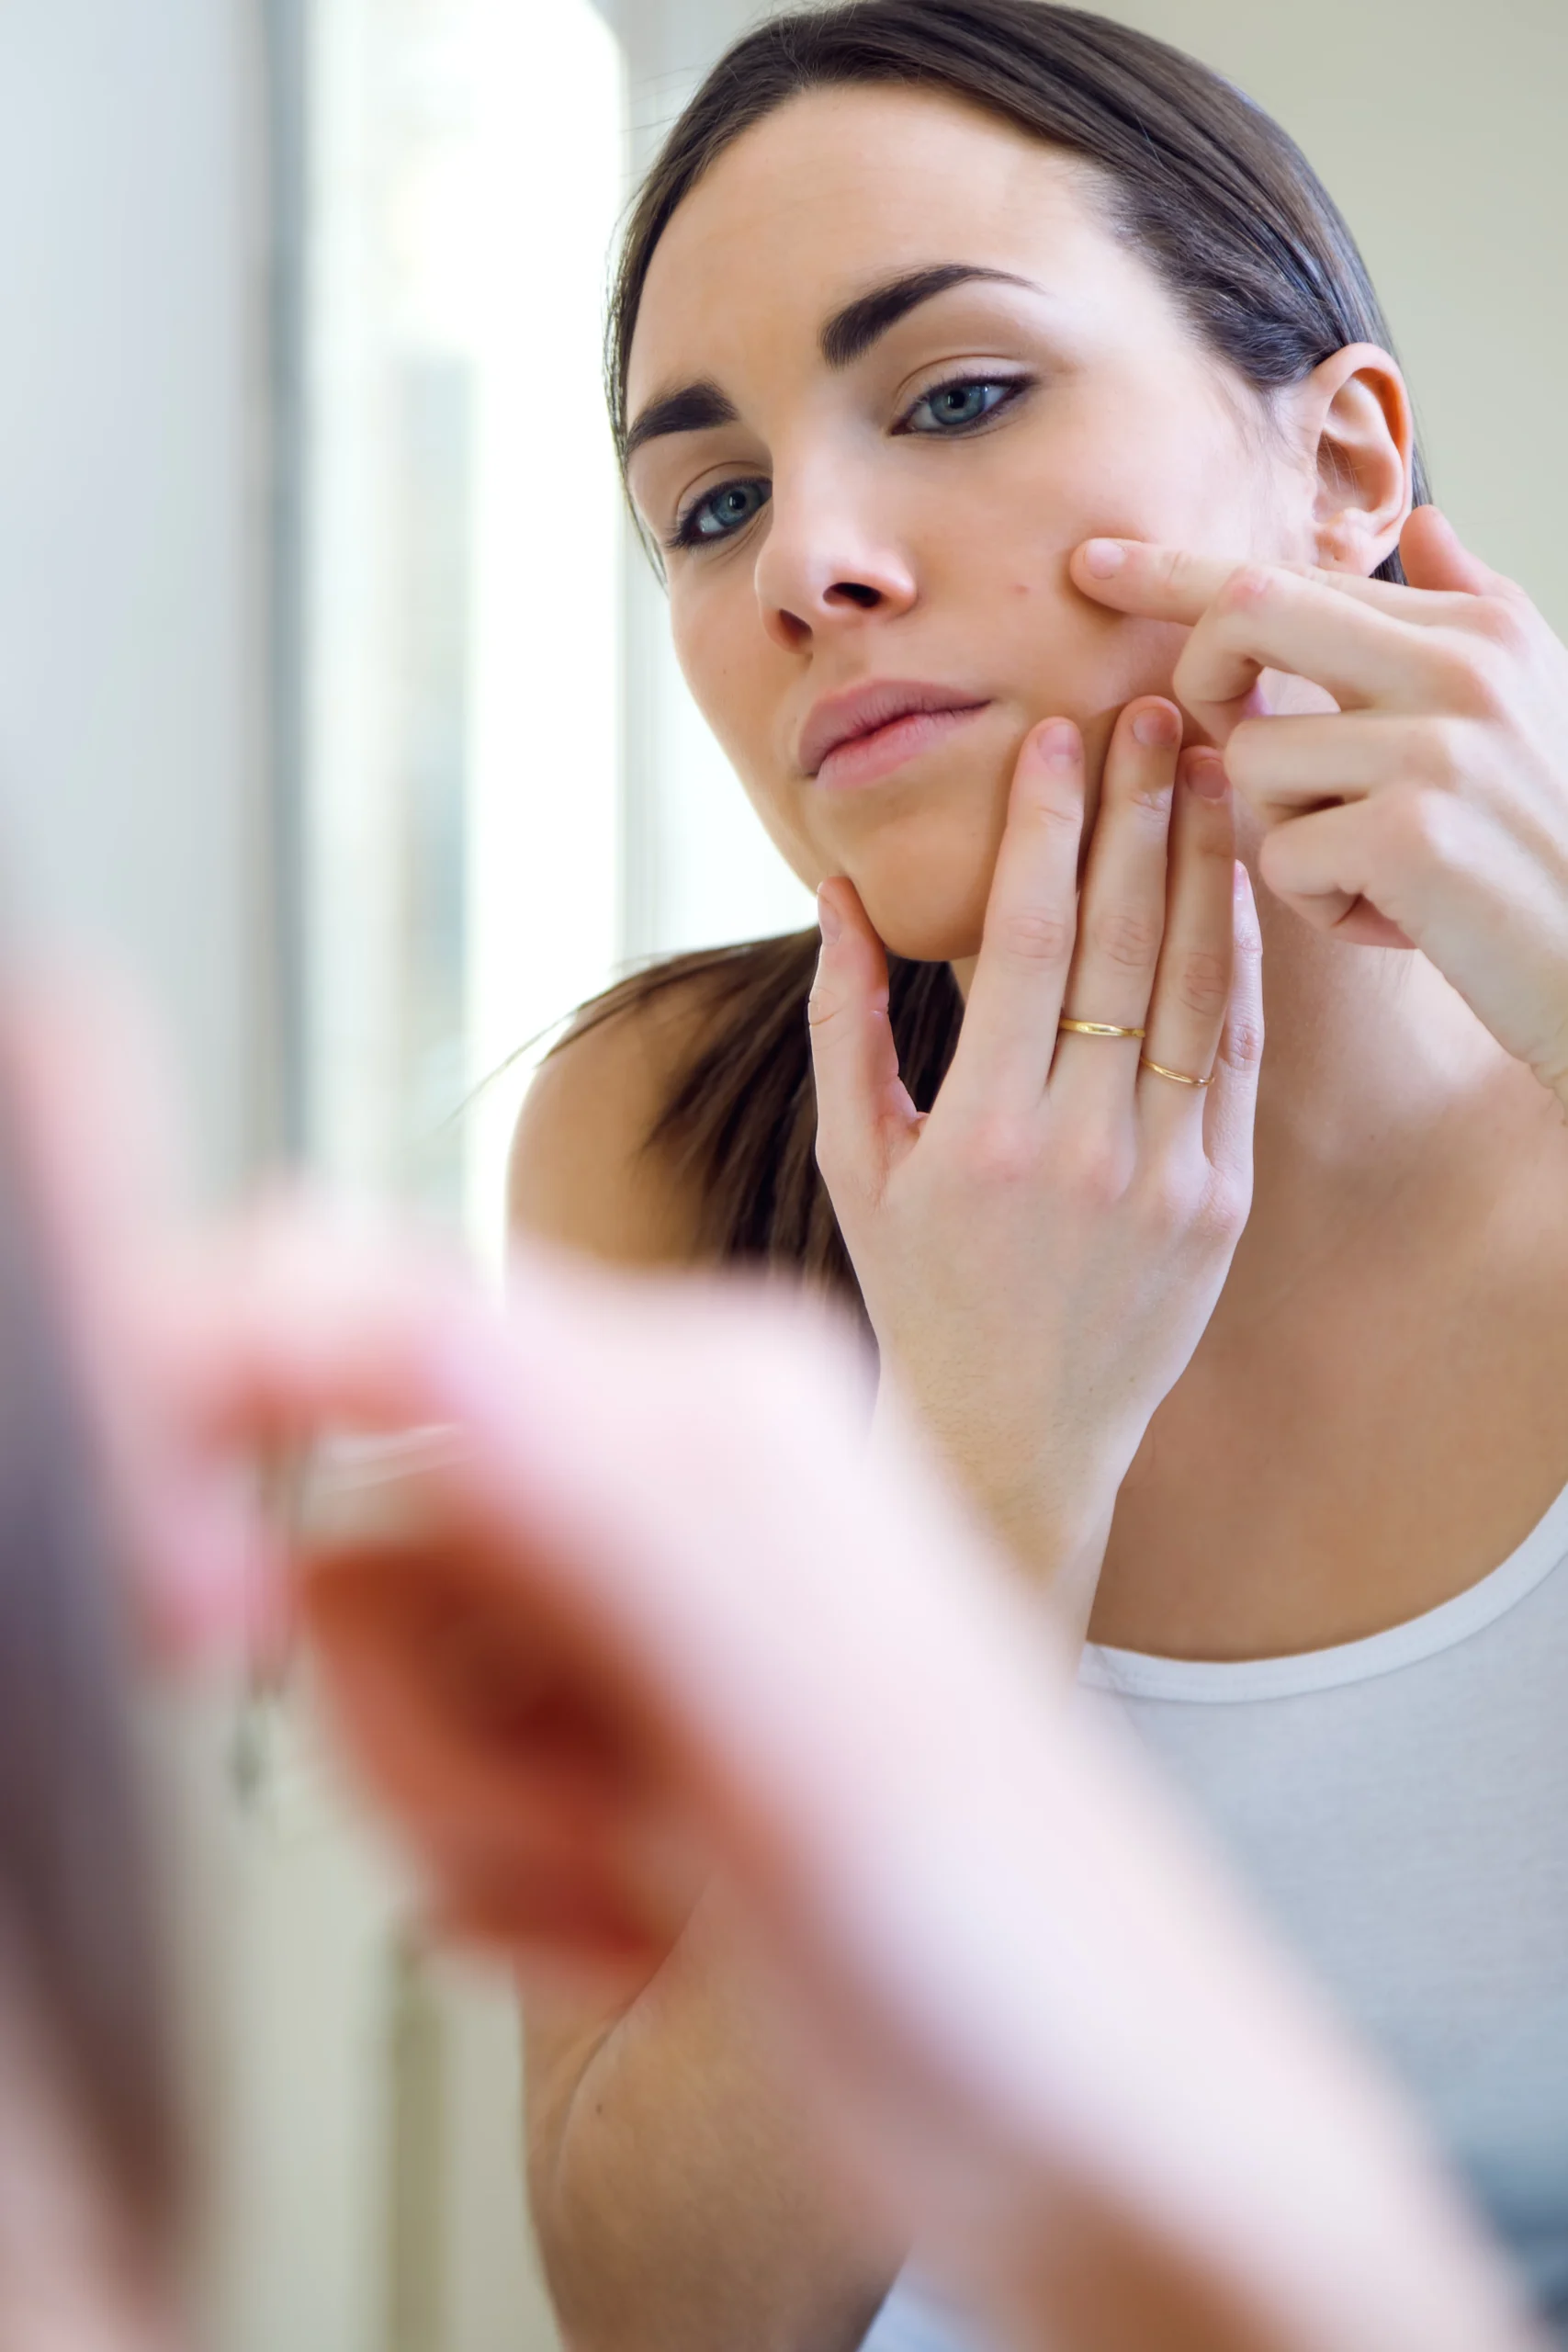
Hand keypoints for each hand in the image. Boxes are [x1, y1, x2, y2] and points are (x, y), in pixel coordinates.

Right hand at [209, 1224, 1526, 2351]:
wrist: (1105, 2129)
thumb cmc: (1025, 1950)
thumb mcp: (813, 1736)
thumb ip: (609, 1509)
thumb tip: (417, 1323)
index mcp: (711, 1405)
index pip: (377, 1309)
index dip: (230, 1408)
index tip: (197, 1600)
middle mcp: (666, 1471)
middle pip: (359, 1520)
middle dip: (416, 1723)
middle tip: (567, 1832)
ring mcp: (636, 1599)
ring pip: (385, 1652)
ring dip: (468, 1817)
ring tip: (632, 1892)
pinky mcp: (617, 1714)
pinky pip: (437, 1757)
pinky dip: (496, 1872)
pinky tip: (637, 1923)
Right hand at [809, 701, 1262, 1605]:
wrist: (1013, 1434)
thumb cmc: (916, 1289)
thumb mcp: (853, 1162)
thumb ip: (844, 1021)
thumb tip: (840, 891)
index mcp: (980, 1130)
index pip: (1023, 939)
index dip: (1042, 825)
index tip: (1053, 735)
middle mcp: (1081, 1147)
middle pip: (1124, 938)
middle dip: (1136, 808)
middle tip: (1150, 708)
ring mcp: (1165, 1175)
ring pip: (1199, 983)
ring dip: (1205, 862)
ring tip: (1208, 766)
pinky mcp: (1222, 1199)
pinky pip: (1237, 1054)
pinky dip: (1241, 961)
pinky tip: (1233, 884)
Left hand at [1071, 510, 1567, 1104]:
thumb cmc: (1554, 847)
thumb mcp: (1536, 703)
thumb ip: (1474, 605)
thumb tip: (1425, 526)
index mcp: (1474, 628)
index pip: (1292, 574)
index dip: (1177, 572)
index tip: (1091, 565)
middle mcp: (1459, 664)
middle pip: (1247, 613)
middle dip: (1198, 677)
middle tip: (1223, 740)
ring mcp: (1435, 745)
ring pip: (1251, 760)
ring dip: (1289, 835)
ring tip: (1379, 870)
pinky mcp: (1411, 833)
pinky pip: (1279, 857)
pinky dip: (1322, 906)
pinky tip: (1398, 920)